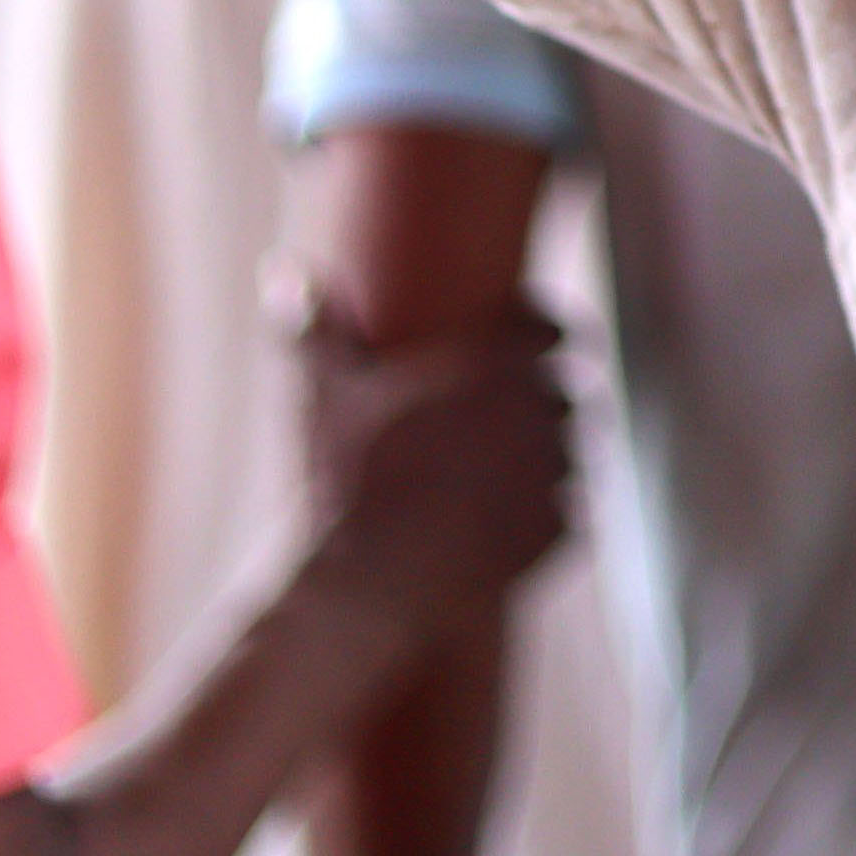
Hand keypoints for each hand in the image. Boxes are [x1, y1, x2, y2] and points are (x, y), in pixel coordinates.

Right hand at [300, 308, 572, 635]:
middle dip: (544, 399)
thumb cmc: (350, 480)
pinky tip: (516, 521)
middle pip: (565, 393)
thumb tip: (283, 271)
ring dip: (550, 457)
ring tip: (511, 471)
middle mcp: (538, 414)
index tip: (545, 333)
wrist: (377, 584)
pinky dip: (549, 515)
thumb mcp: (323, 396)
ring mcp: (553, 476)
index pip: (551, 324)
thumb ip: (311, 328)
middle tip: (511, 413)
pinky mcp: (557, 534)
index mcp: (495, 367)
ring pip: (572, 453)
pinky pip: (570, 513)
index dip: (549, 326)